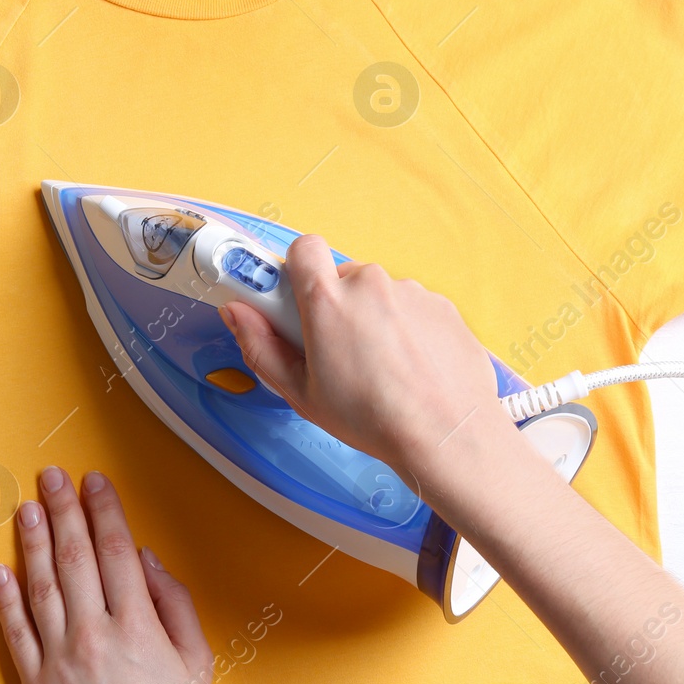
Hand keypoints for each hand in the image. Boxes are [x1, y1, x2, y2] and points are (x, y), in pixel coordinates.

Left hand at [0, 466, 210, 683]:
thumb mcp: (197, 662)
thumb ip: (176, 605)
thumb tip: (147, 561)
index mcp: (138, 625)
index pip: (116, 551)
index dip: (104, 511)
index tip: (94, 481)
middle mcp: (95, 633)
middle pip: (75, 557)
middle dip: (63, 510)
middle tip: (51, 476)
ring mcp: (60, 658)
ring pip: (42, 586)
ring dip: (33, 542)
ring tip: (26, 508)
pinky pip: (16, 632)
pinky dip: (5, 600)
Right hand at [219, 234, 516, 476]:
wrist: (446, 435)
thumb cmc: (373, 419)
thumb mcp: (301, 393)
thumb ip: (260, 346)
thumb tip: (236, 312)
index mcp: (328, 300)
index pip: (304, 248)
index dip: (298, 269)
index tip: (295, 298)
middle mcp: (371, 284)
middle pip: (343, 277)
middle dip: (338, 305)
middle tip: (340, 351)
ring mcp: (411, 292)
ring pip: (381, 294)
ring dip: (375, 319)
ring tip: (383, 369)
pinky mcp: (442, 306)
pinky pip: (414, 308)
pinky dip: (409, 330)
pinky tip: (412, 369)